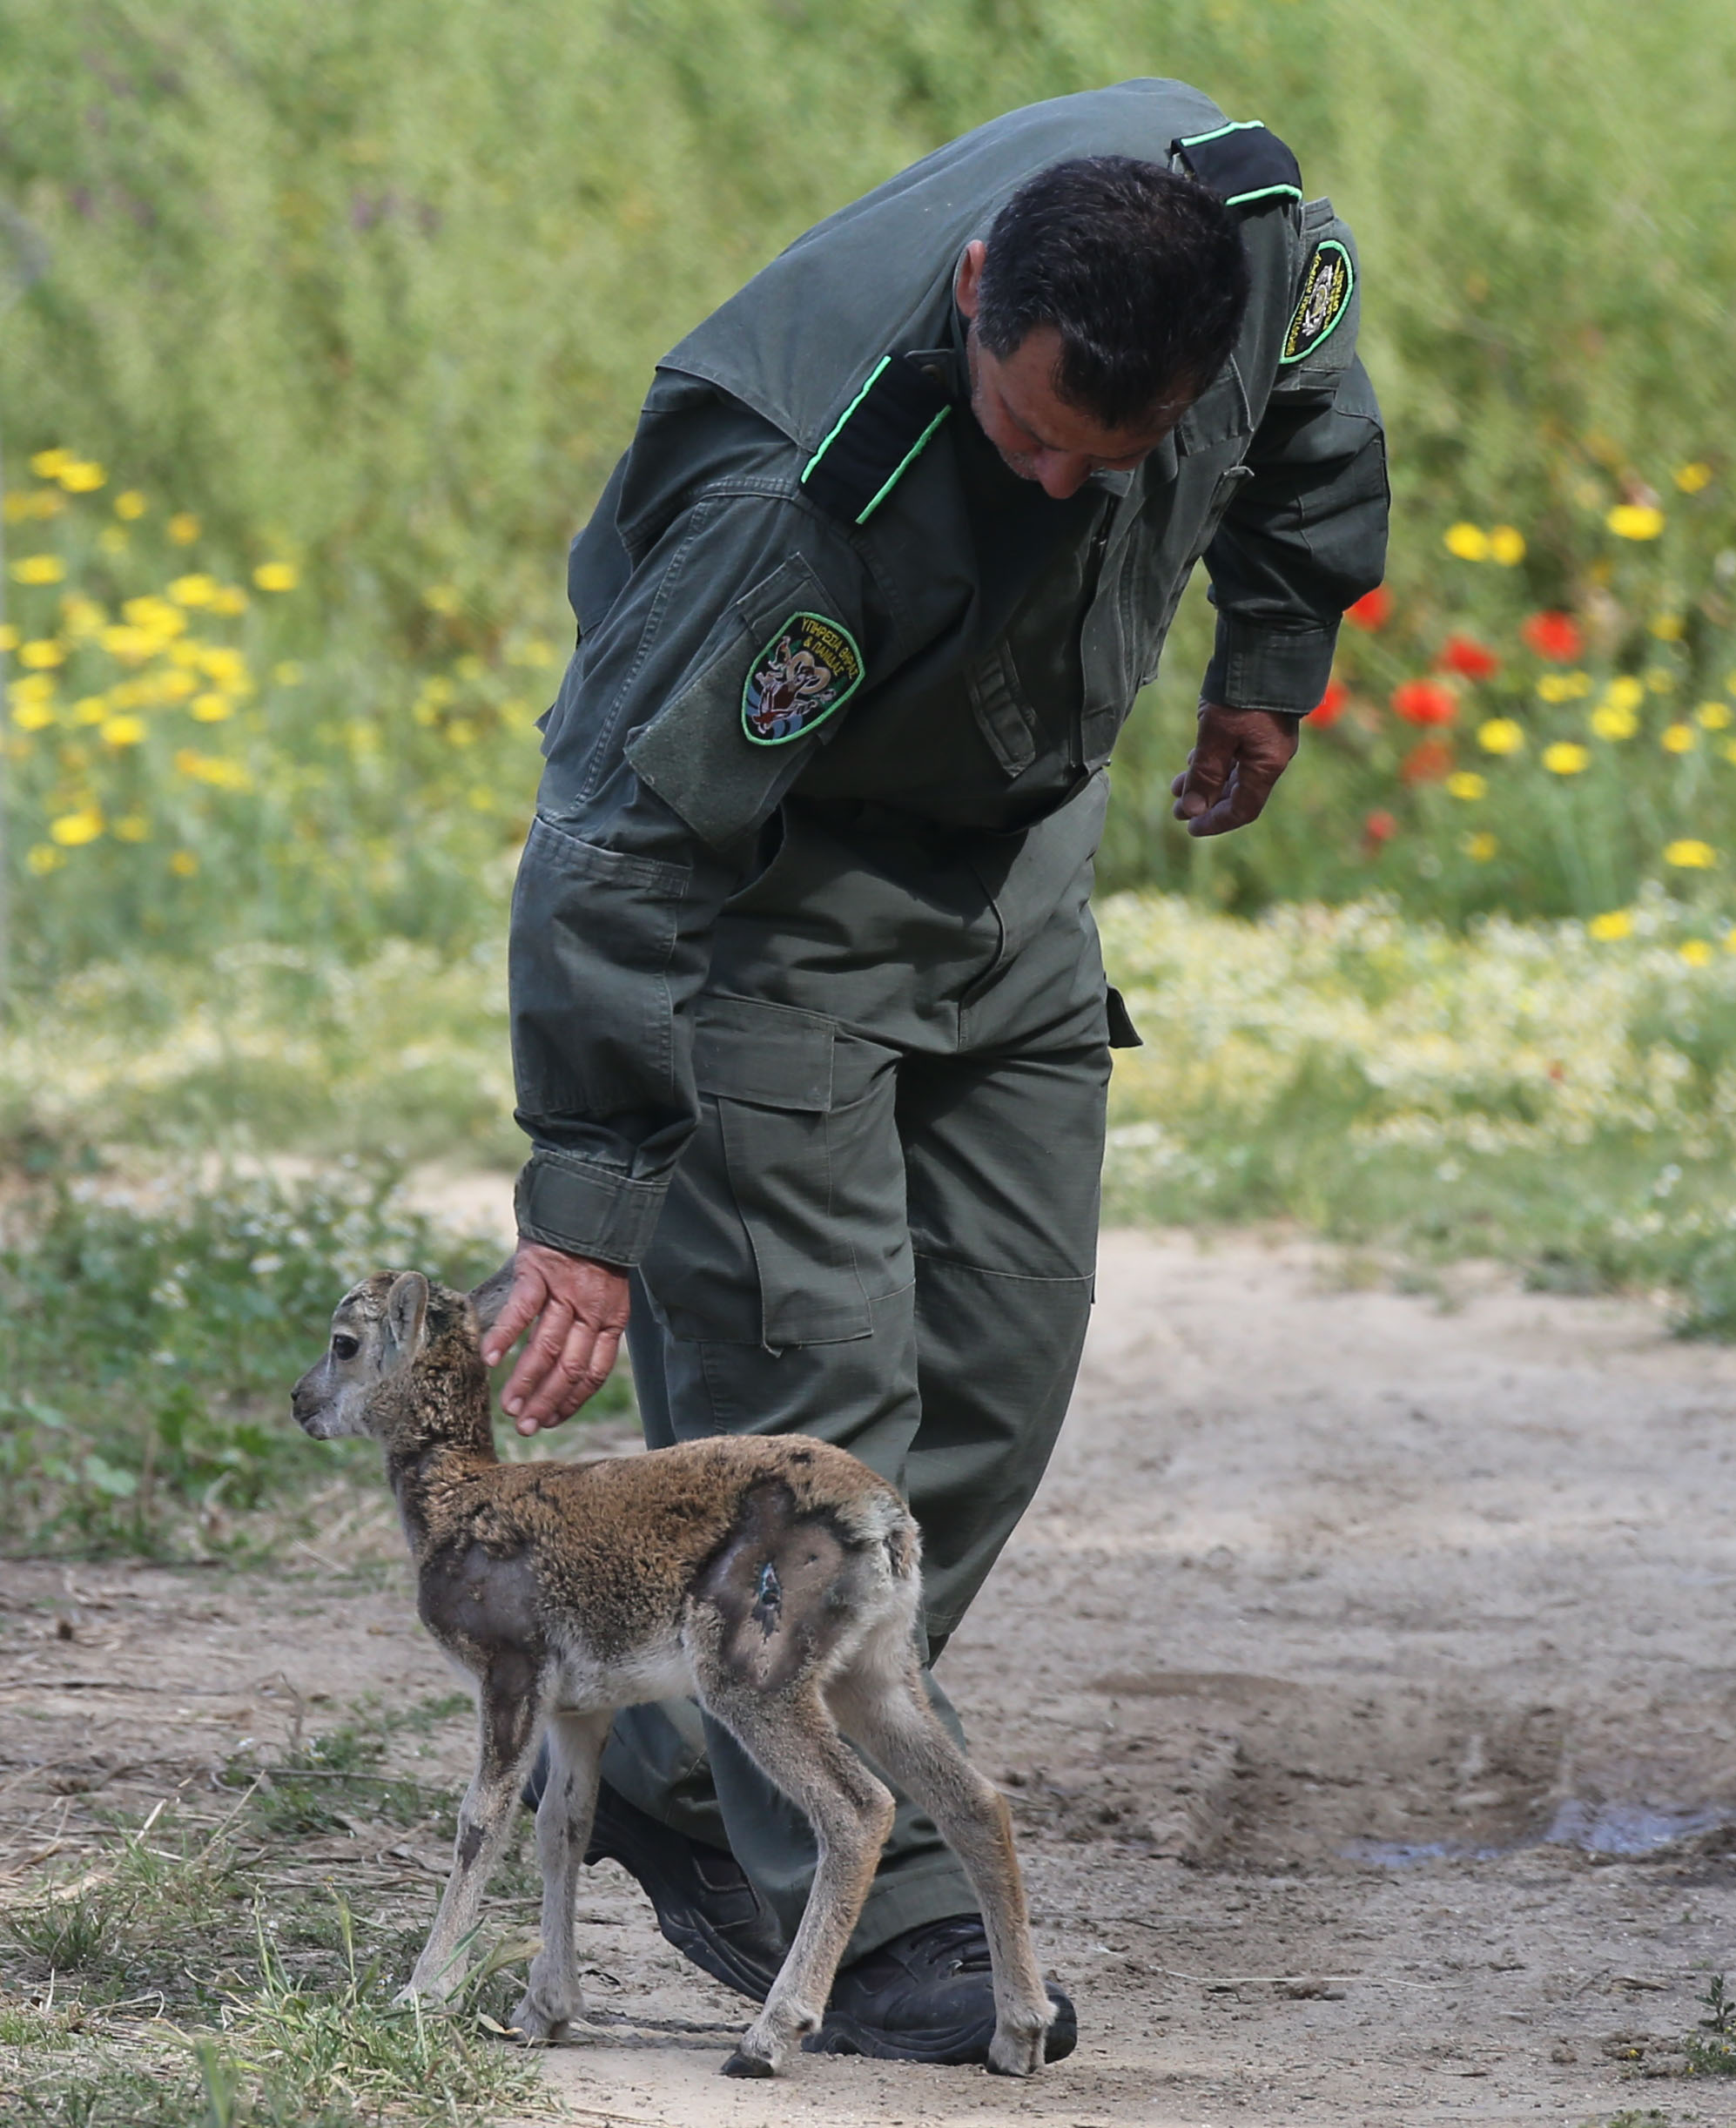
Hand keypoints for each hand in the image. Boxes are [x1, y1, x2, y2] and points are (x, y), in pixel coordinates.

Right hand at [482, 1239, 631, 1434]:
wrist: (584, 1205)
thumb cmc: (591, 1255)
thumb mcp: (605, 1294)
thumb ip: (590, 1329)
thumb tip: (565, 1371)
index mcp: (611, 1320)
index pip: (594, 1373)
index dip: (573, 1402)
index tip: (551, 1422)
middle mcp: (592, 1310)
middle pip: (571, 1368)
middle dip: (547, 1401)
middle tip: (525, 1427)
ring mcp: (567, 1291)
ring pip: (547, 1347)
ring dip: (526, 1381)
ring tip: (508, 1408)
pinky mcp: (540, 1271)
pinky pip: (523, 1310)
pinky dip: (505, 1337)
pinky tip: (489, 1361)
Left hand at [1170, 701, 1299, 836]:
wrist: (1266, 643)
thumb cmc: (1241, 692)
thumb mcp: (1216, 736)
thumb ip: (1205, 774)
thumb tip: (1193, 810)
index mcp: (1267, 764)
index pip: (1243, 809)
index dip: (1215, 822)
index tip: (1189, 827)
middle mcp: (1270, 755)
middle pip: (1238, 792)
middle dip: (1206, 801)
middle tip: (1177, 808)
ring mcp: (1266, 738)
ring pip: (1234, 771)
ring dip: (1206, 780)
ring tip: (1177, 785)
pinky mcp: (1258, 721)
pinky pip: (1236, 752)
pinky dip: (1214, 761)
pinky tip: (1194, 758)